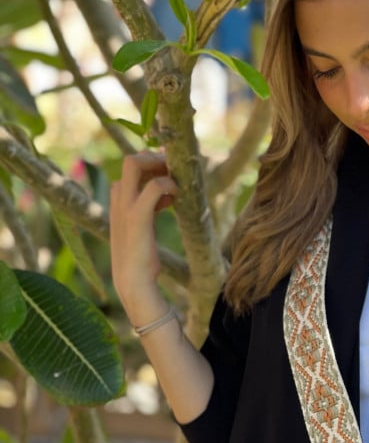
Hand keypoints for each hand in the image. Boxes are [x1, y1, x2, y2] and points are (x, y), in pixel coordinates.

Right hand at [109, 152, 177, 323]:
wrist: (133, 285)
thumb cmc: (141, 261)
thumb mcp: (142, 229)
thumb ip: (149, 209)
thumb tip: (168, 196)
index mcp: (118, 202)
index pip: (130, 168)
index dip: (152, 167)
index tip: (170, 179)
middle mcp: (118, 200)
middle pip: (131, 159)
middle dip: (155, 157)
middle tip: (174, 171)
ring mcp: (124, 207)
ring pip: (135, 163)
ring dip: (161, 165)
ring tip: (176, 182)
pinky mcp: (137, 217)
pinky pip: (154, 186)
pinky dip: (169, 183)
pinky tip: (176, 196)